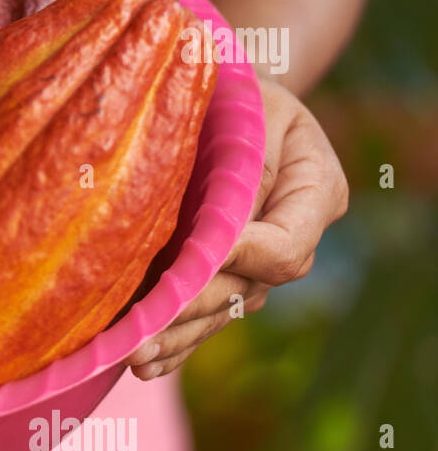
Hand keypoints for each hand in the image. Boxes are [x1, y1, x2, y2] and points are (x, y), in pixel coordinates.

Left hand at [127, 80, 349, 379]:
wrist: (220, 93)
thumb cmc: (231, 87)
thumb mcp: (246, 104)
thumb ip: (246, 161)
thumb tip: (223, 219)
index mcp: (315, 191)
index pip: (286, 247)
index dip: (240, 261)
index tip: (191, 261)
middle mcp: (292, 235)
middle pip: (249, 289)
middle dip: (193, 312)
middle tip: (144, 334)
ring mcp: (258, 263)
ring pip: (223, 311)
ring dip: (178, 337)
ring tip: (136, 356)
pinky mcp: (224, 274)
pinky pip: (204, 316)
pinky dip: (175, 341)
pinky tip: (145, 363)